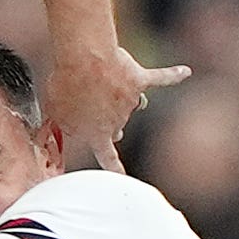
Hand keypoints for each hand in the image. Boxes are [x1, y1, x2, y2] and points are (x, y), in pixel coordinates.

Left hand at [42, 42, 191, 170]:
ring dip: (118, 94)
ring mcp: (131, 102)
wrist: (85, 59)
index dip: (114, 168)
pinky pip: (161, 79)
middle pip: (117, 127)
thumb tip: (55, 136)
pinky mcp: (140, 80)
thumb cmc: (67, 85)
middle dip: (109, 121)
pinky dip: (173, 76)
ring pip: (131, 103)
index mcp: (97, 134)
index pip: (107, 158)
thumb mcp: (54, 111)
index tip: (122, 179)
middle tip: (93, 105)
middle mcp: (118, 122)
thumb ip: (58, 126)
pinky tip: (185, 72)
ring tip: (99, 77)